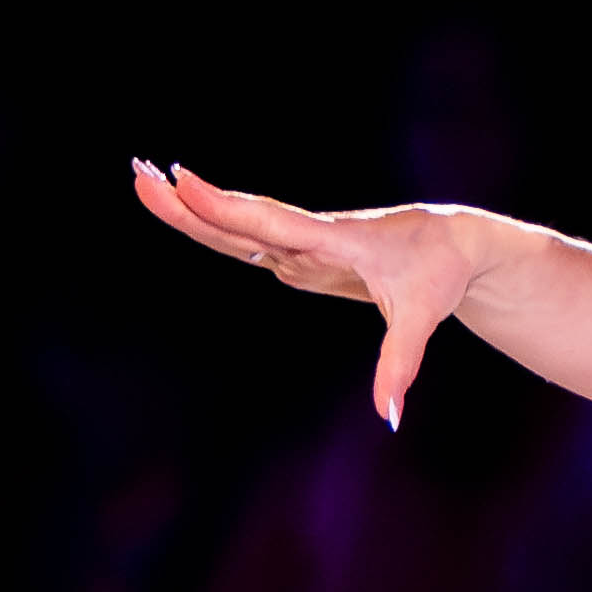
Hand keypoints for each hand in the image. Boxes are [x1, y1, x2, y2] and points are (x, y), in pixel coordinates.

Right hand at [131, 158, 493, 429]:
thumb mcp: (423, 319)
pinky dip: (214, 225)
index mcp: (335, 241)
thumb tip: (388, 418)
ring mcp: (302, 245)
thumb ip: (399, 366)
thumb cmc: (438, 273)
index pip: (272, 224)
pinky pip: (248, 238)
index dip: (227, 207)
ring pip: (238, 226)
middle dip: (189, 201)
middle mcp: (311, 238)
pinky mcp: (300, 254)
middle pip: (241, 220)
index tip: (185, 181)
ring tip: (145, 180)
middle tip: (139, 173)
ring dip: (192, 207)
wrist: (452, 242)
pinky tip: (184, 211)